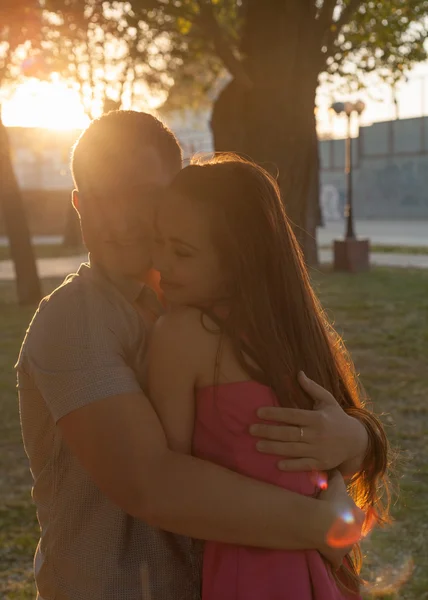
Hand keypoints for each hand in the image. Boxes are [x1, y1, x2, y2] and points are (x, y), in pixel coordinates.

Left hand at [250, 372, 367, 471]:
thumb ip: (312, 388)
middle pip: (288, 433)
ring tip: (257, 445)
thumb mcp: (327, 400)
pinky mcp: (321, 463)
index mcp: (317, 417)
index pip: (292, 415)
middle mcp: (317, 434)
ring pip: (292, 449)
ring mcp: (319, 450)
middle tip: (251, 430)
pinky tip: (277, 464)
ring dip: (273, 448)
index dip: (274, 414)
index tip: (258, 413)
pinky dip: (291, 465)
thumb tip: (299, 373)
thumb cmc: (337, 417)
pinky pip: (304, 465)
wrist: (356, 441)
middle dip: (268, 431)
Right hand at [317, 471, 363, 568]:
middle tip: (328, 521)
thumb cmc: (331, 501)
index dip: (344, 509)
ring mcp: (347, 546)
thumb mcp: (335, 482)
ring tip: (324, 535)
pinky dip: (332, 559)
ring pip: (344, 543)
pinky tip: (325, 555)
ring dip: (337, 541)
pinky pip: (335, 560)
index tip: (334, 507)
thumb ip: (336, 474)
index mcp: (358, 515)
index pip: (354, 512)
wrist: (323, 522)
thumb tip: (334, 467)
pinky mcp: (337, 556)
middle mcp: (356, 532)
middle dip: (343, 526)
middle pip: (350, 529)